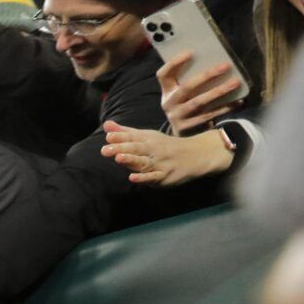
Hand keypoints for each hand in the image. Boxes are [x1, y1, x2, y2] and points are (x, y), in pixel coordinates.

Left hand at [100, 119, 233, 187]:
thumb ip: (125, 133)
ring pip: (144, 162)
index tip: (108, 136)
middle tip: (106, 149)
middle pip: (136, 148)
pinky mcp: (164, 176)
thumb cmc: (164, 146)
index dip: (120, 137)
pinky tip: (132, 178)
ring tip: (118, 158)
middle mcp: (153, 150)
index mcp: (147, 139)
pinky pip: (153, 177)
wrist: (196, 155)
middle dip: (121, 148)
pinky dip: (143, 178)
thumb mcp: (146, 137)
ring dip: (131, 160)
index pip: (132, 137)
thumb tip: (106, 124)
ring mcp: (159, 163)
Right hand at [157, 51, 242, 134]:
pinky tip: (238, 101)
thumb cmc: (186, 107)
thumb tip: (215, 62)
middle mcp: (169, 104)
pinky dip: (225, 108)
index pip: (164, 75)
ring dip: (219, 92)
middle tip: (226, 66)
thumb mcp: (181, 94)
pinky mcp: (188, 128)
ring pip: (199, 102)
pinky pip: (209, 116)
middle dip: (207, 75)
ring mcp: (178, 117)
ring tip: (236, 83)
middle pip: (186, 87)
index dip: (175, 63)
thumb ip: (190, 81)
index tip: (191, 52)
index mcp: (167, 91)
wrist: (178, 136)